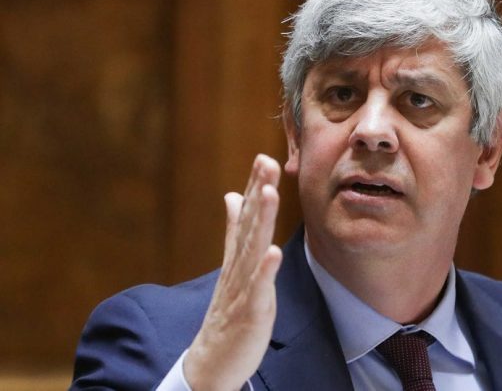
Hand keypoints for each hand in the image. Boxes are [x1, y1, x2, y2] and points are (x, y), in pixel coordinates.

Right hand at [184, 154, 282, 389]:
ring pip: (252, 248)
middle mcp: (239, 266)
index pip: (247, 215)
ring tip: (269, 193)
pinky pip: (258, 288)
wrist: (213, 360)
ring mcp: (243, 287)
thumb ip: (234, 230)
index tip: (263, 158)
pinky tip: (272, 251)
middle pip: (250, 223)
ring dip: (261, 220)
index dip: (254, 186)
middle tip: (265, 162)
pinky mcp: (250, 311)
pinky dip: (265, 270)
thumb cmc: (228, 310)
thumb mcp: (233, 265)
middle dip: (258, 192)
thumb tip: (233, 195)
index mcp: (238, 255)